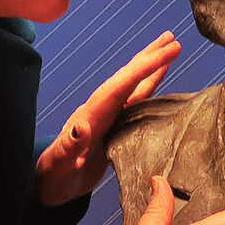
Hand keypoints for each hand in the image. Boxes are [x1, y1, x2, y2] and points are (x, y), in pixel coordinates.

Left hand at [36, 33, 180, 206]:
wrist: (52, 186)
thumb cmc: (54, 178)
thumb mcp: (59, 166)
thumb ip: (69, 147)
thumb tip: (81, 128)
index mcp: (90, 116)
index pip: (119, 87)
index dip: (143, 70)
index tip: (165, 53)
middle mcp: (100, 109)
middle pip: (127, 77)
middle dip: (149, 58)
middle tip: (172, 38)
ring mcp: (108, 115)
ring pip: (133, 84)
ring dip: (151, 64)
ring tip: (170, 45)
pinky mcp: (114, 124)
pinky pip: (136, 98)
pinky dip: (150, 84)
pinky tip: (161, 74)